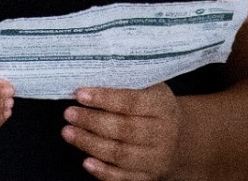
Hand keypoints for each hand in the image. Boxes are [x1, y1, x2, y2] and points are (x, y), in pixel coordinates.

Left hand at [62, 83, 181, 180]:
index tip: (80, 94)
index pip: (131, 102)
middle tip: (69, 113)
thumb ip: (126, 85)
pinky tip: (86, 162)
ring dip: (90, 144)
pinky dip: (104, 172)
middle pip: (124, 129)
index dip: (104, 98)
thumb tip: (90, 77)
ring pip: (120, 154)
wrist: (179, 138)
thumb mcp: (149, 90)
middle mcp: (163, 133)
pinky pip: (123, 177)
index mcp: (162, 105)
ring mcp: (156, 158)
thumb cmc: (154, 108)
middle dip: (92, 121)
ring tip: (68, 132)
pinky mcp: (148, 177)